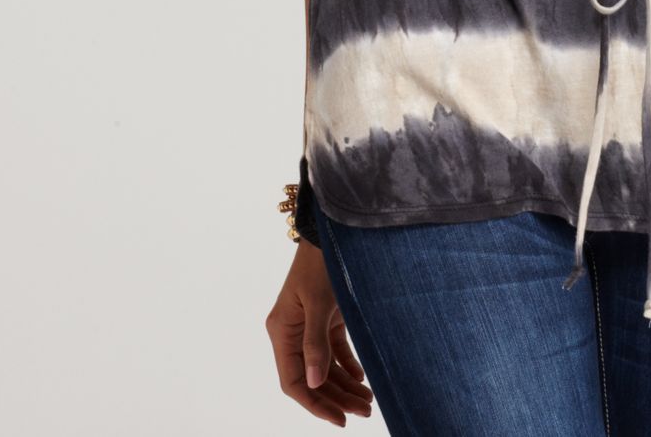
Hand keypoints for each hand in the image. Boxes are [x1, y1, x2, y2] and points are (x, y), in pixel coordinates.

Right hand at [265, 240, 373, 424]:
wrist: (333, 231)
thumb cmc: (320, 262)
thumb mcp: (318, 302)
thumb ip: (315, 343)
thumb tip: (314, 384)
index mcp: (281, 332)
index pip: (293, 382)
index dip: (315, 403)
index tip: (339, 419)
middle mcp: (292, 332)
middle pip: (312, 378)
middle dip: (336, 397)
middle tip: (365, 411)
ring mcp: (309, 326)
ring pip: (325, 366)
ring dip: (345, 385)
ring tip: (368, 402)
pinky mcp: (326, 317)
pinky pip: (334, 350)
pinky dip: (348, 365)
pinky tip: (363, 378)